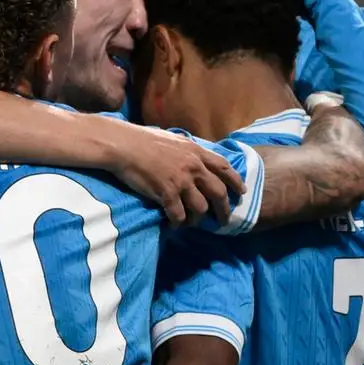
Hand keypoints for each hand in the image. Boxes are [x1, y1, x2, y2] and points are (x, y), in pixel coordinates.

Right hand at [102, 121, 242, 224]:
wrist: (123, 145)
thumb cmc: (143, 139)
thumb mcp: (173, 140)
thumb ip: (188, 150)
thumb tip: (195, 158)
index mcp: (196, 152)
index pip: (224, 168)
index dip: (235, 181)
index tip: (241, 192)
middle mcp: (193, 167)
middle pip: (219, 193)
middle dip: (224, 209)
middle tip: (222, 220)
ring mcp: (181, 181)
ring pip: (201, 208)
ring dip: (198, 219)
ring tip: (192, 223)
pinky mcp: (166, 193)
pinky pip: (178, 215)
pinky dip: (178, 223)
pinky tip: (173, 225)